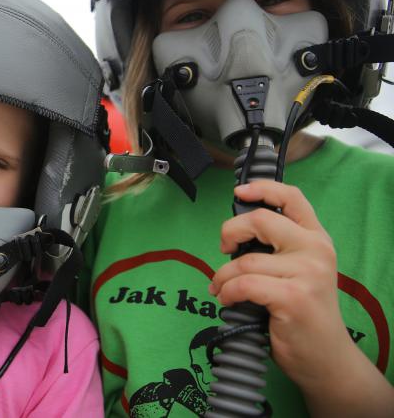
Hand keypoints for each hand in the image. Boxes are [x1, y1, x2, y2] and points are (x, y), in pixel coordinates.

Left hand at [209, 180, 371, 405]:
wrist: (326, 357)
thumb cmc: (302, 313)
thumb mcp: (298, 271)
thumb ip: (277, 249)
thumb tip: (234, 234)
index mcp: (317, 239)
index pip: (292, 198)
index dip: (263, 189)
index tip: (239, 192)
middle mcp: (316, 250)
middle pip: (260, 220)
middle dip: (229, 232)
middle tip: (224, 249)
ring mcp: (307, 273)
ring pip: (244, 260)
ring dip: (222, 276)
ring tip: (220, 289)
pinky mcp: (293, 297)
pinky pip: (244, 284)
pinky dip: (227, 292)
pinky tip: (228, 300)